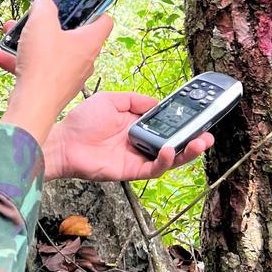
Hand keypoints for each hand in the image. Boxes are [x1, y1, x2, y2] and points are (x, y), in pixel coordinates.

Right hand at [0, 0, 112, 145]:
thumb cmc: (43, 64)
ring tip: (11, 35)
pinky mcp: (54, 88)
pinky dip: (22, 61)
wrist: (32, 104)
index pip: (104, 21)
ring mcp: (69, 76)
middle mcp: (84, 60)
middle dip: (48, 25)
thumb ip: (44, 6)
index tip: (79, 3)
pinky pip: (39, 69)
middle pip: (71, 35)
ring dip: (31, 42)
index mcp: (90, 42)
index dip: (95, 9)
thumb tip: (44, 3)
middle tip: (34, 19)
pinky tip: (1, 56)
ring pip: (51, 52)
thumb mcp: (41, 22)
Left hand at [42, 91, 213, 180]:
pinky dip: (165, 161)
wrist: (64, 142)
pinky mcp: (131, 171)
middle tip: (208, 134)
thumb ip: (136, 100)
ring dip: (186, 153)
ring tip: (200, 143)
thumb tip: (157, 102)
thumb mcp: (112, 100)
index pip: (166, 125)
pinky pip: (153, 169)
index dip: (182, 122)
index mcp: (136, 125)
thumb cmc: (82, 120)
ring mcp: (136, 157)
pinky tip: (170, 150)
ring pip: (168, 159)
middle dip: (193, 140)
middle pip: (173, 143)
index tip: (199, 116)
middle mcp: (139, 142)